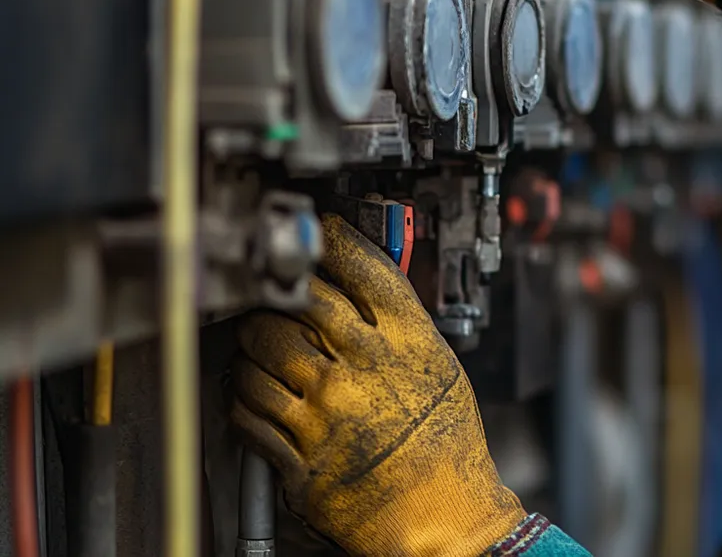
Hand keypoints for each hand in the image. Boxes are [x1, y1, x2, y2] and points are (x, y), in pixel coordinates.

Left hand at [230, 214, 525, 556]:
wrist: (444, 518)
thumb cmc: (449, 450)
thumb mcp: (444, 371)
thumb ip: (404, 331)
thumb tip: (368, 293)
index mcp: (409, 346)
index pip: (363, 270)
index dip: (334, 243)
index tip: (320, 235)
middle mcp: (364, 372)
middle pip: (298, 301)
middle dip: (280, 290)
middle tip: (276, 290)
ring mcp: (327, 413)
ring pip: (260, 352)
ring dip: (252, 342)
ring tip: (261, 344)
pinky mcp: (299, 454)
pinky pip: (248, 410)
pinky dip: (242, 395)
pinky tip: (255, 390)